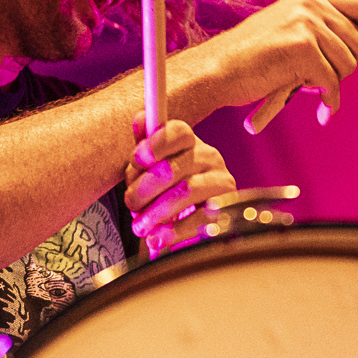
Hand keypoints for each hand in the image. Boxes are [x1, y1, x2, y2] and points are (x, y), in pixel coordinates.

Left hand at [125, 115, 235, 254]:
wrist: (197, 214)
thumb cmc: (168, 185)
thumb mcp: (152, 165)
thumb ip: (144, 146)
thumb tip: (140, 119)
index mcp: (189, 141)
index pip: (178, 132)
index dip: (156, 143)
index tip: (138, 159)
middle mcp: (209, 156)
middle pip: (172, 168)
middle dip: (143, 190)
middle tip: (130, 204)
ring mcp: (221, 182)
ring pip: (185, 193)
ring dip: (155, 213)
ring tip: (139, 227)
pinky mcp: (226, 209)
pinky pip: (199, 220)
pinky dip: (174, 232)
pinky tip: (158, 238)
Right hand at [189, 0, 357, 133]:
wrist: (218, 70)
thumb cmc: (252, 58)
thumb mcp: (289, 30)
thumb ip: (321, 30)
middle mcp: (312, 5)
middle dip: (347, 66)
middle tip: (322, 75)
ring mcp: (307, 25)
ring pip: (349, 64)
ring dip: (332, 82)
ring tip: (305, 83)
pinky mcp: (302, 49)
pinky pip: (333, 82)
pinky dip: (328, 100)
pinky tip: (319, 108)